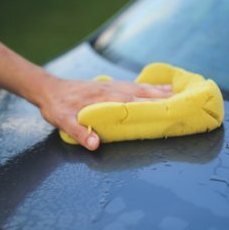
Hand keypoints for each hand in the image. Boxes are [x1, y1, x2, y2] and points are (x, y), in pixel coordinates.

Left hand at [35, 74, 172, 150]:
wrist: (47, 89)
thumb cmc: (56, 106)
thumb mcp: (62, 121)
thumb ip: (79, 132)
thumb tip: (96, 145)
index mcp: (102, 98)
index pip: (131, 101)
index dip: (150, 104)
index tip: (167, 108)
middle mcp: (110, 89)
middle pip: (140, 92)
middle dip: (160, 96)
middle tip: (180, 100)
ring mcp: (110, 85)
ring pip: (138, 87)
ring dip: (156, 89)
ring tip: (175, 92)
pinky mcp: (108, 85)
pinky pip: (132, 85)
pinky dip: (146, 86)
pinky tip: (154, 88)